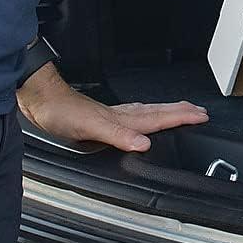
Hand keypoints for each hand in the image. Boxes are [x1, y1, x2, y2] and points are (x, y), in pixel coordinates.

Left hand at [17, 63, 208, 151]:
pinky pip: (134, 116)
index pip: (159, 118)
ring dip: (167, 112)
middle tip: (201, 111)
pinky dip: (147, 116)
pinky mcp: (101, 118)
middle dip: (181, 112)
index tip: (201, 116)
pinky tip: (142, 120)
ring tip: (181, 111)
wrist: (41, 99)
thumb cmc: (61, 112)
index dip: (181, 117)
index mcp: (122, 118)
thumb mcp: (89, 127)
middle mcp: (120, 115)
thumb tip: (144, 143)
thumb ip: (118, 135)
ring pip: (147, 113)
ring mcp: (111, 115)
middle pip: (158, 113)